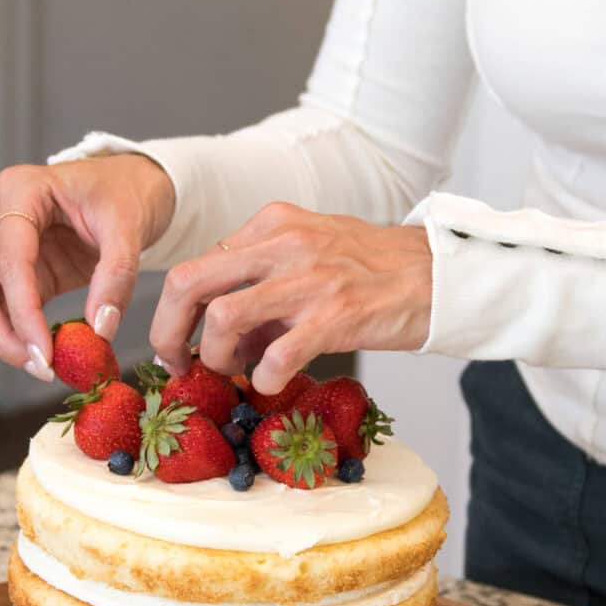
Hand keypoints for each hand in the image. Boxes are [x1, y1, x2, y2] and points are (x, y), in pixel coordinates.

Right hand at [0, 155, 175, 378]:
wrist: (130, 185)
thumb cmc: (125, 193)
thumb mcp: (130, 227)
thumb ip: (116, 275)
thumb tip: (100, 329)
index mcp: (22, 190)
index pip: (9, 259)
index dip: (23, 313)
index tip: (46, 353)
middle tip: (41, 366)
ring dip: (4, 338)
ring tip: (46, 364)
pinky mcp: (12, 268)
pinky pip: (1, 307)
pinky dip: (19, 334)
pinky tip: (49, 351)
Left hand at [148, 204, 432, 392]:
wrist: (437, 274)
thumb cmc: (372, 269)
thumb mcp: (309, 252)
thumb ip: (262, 280)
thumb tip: (218, 333)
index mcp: (272, 224)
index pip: (196, 264)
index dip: (175, 313)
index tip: (180, 345)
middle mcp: (283, 244)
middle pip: (188, 282)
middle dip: (168, 332)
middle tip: (179, 364)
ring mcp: (309, 279)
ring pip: (222, 318)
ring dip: (217, 358)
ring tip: (236, 371)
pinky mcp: (336, 316)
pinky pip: (275, 356)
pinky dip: (262, 379)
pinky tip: (272, 382)